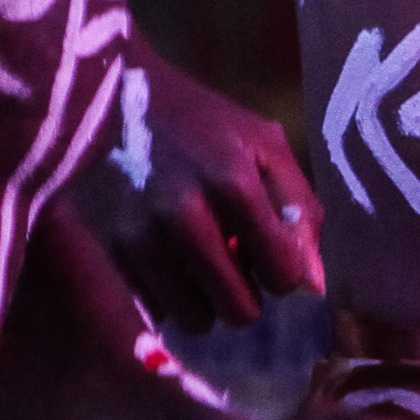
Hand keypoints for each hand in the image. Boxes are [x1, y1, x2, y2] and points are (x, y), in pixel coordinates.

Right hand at [93, 56, 323, 334]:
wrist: (109, 100)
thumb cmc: (200, 123)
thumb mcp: (264, 145)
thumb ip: (300, 208)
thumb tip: (314, 286)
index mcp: (232, 183)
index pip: (283, 275)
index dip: (283, 269)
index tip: (270, 250)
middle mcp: (183, 216)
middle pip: (239, 310)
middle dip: (246, 291)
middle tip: (233, 258)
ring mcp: (138, 238)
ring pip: (195, 319)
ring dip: (204, 299)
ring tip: (198, 258)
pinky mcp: (106, 252)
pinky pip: (154, 309)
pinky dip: (166, 294)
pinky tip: (165, 257)